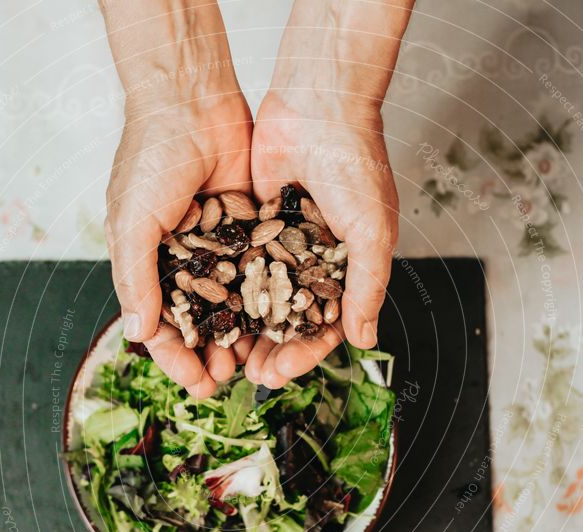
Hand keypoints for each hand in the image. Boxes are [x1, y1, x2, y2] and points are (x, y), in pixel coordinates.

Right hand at [102, 1, 253, 397]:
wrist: (191, 102)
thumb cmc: (149, 159)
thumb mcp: (133, 221)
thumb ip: (136, 278)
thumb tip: (137, 332)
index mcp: (147, 265)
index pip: (160, 326)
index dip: (177, 359)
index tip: (197, 385)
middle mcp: (182, 263)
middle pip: (198, 324)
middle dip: (211, 356)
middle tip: (227, 381)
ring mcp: (217, 250)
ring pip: (231, 307)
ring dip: (239, 337)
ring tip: (254, 363)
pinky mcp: (248, 232)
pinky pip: (257, 275)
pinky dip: (265, 301)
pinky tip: (278, 325)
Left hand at [243, 0, 411, 388]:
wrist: (318, 105)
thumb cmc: (356, 164)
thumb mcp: (372, 232)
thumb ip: (367, 287)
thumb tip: (363, 341)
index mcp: (346, 270)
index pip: (325, 327)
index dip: (305, 354)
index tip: (282, 371)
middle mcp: (312, 264)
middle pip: (289, 322)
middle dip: (272, 351)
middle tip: (251, 375)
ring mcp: (280, 247)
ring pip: (260, 301)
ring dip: (247, 331)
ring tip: (228, 356)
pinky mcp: (251, 227)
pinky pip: (237, 267)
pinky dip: (227, 292)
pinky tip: (210, 314)